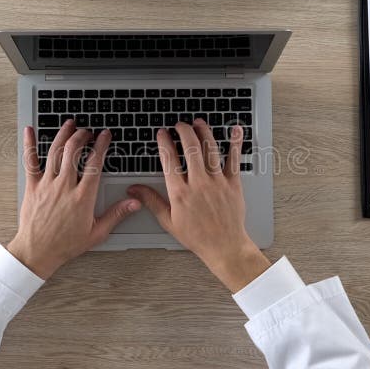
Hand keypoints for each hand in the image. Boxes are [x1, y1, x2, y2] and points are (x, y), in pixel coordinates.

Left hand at [7, 122, 140, 278]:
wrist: (37, 252)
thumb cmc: (66, 245)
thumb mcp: (97, 233)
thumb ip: (116, 214)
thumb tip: (135, 202)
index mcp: (82, 197)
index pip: (95, 163)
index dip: (101, 145)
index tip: (105, 135)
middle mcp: (64, 186)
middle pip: (74, 151)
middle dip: (83, 136)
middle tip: (88, 131)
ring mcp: (47, 184)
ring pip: (55, 151)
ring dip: (63, 134)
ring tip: (70, 124)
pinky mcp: (32, 187)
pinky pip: (30, 161)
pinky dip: (30, 144)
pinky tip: (29, 130)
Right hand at [128, 119, 270, 292]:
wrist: (224, 246)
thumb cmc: (197, 236)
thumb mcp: (168, 220)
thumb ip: (151, 201)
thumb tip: (134, 189)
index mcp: (180, 192)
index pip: (169, 159)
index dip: (164, 142)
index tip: (162, 133)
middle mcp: (198, 184)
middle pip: (189, 148)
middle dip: (183, 131)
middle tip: (179, 124)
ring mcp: (217, 182)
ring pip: (210, 149)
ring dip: (203, 132)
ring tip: (198, 122)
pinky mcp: (233, 183)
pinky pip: (234, 159)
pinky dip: (235, 142)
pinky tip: (235, 129)